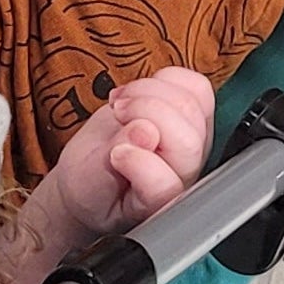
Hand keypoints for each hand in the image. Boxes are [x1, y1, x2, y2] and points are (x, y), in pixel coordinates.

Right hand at [47, 68, 214, 237]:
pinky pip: (195, 86)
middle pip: (186, 139)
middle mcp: (185, 175)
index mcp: (159, 204)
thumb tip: (144, 130)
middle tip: (117, 112)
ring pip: (192, 104)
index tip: (114, 154)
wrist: (93, 174)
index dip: (138, 162)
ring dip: (151, 92)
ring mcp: (194, 143)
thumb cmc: (91, 186)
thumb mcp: (88, 183)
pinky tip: (138, 93)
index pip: (166, 184)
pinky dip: (164, 79)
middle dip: (146, 113)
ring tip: (122, 103)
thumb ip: (113, 163)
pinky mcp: (193, 116)